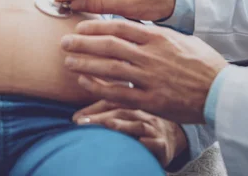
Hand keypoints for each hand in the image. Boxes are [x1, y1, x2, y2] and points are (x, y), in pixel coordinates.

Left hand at [62, 20, 228, 123]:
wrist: (221, 90)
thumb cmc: (203, 63)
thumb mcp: (182, 39)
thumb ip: (157, 33)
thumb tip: (137, 28)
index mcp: (158, 37)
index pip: (119, 26)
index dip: (95, 26)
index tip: (80, 27)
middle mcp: (150, 55)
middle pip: (108, 45)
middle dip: (82, 43)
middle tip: (64, 42)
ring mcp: (149, 78)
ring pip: (109, 68)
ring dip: (84, 64)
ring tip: (68, 61)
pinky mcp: (150, 100)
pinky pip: (118, 93)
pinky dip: (97, 88)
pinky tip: (83, 83)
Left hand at [73, 100, 187, 166]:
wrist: (173, 135)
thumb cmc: (140, 123)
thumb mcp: (125, 114)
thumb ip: (103, 111)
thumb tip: (74, 118)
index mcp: (132, 103)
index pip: (111, 102)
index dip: (93, 108)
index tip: (75, 119)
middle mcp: (143, 113)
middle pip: (121, 112)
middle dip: (100, 117)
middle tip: (82, 124)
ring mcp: (154, 128)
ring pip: (138, 125)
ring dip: (121, 126)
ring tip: (107, 126)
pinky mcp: (162, 145)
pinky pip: (155, 143)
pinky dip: (146, 142)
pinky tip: (138, 142)